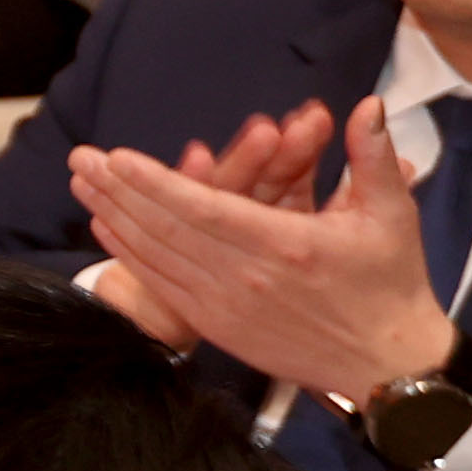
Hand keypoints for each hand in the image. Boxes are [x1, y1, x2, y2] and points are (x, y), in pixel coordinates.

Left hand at [69, 94, 460, 397]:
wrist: (387, 366)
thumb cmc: (391, 285)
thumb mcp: (392, 215)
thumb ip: (373, 158)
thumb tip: (369, 104)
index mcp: (285, 245)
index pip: (204, 208)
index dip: (155, 182)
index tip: (116, 157)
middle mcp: (246, 277)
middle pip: (165, 229)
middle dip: (117, 190)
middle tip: (78, 158)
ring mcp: (227, 306)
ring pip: (157, 257)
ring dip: (114, 218)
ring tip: (81, 185)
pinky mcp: (218, 327)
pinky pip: (163, 286)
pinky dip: (131, 256)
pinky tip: (106, 229)